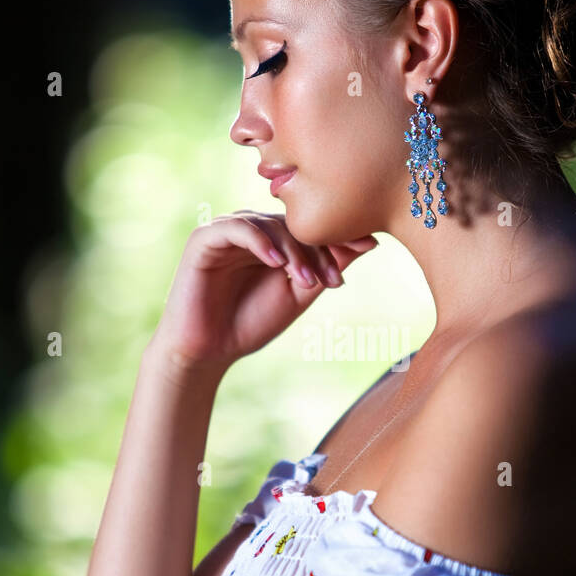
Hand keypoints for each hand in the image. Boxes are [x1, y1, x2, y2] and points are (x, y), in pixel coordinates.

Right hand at [148, 213, 378, 375]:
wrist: (209, 352)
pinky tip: (276, 264)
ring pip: (268, 224)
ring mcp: (227, 231)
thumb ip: (327, 265)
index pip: (310, 226)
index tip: (367, 246)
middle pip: (293, 223)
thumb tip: (371, 240)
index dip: (338, 236)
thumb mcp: (300, 293)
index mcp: (274, 239)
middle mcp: (252, 230)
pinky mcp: (204, 239)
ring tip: (304, 280)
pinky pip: (235, 228)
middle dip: (317, 250)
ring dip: (292, 250)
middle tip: (330, 280)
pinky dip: (259, 242)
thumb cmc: (252, 323)